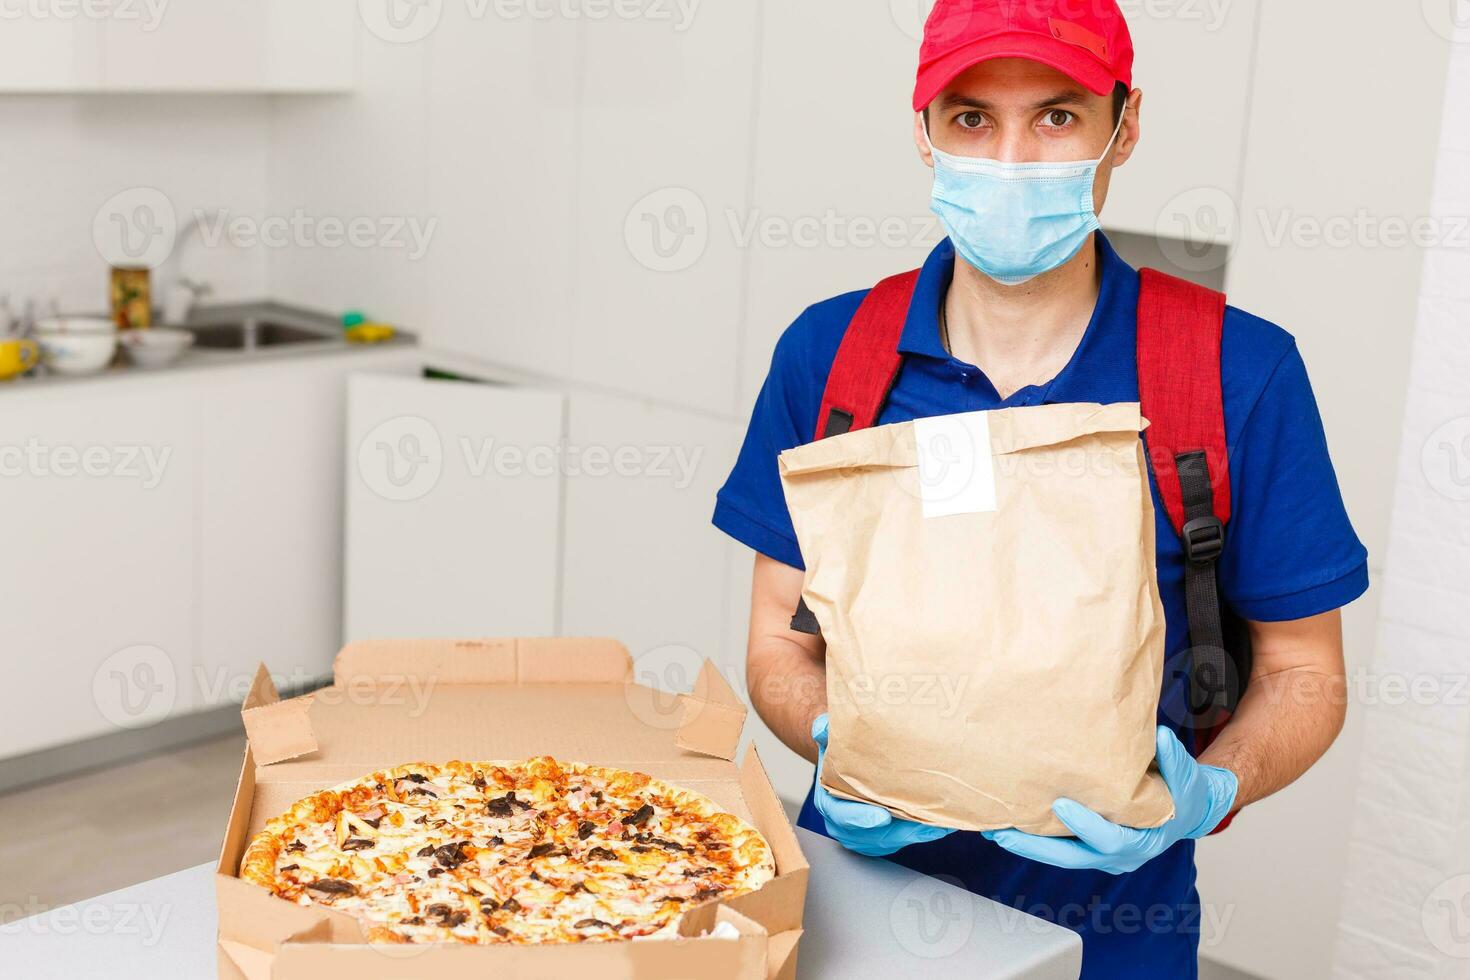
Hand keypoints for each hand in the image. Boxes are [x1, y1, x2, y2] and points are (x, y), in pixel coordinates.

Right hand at [811, 714, 954, 856]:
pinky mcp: (882, 837)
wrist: (846, 760)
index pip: (841, 815)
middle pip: (872, 835)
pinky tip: (941, 823)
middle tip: (926, 822)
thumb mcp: (831, 736)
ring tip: (940, 822)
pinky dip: (921, 833)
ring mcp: (864, 834)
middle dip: (900, 830)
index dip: (861, 818)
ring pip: (891, 841)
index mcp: (829, 801)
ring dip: (916, 834)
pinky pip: (902, 840)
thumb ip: (825, 730)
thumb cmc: (840, 751)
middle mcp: (844, 824)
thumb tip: (823, 727)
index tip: (882, 816)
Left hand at [984, 726, 1237, 874]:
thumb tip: (1162, 736)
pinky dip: (1034, 838)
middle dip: (1037, 847)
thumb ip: (1174, 759)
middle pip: (1073, 857)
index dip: (1086, 825)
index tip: (1059, 806)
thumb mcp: (1185, 776)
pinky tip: (1007, 823)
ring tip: (993, 829)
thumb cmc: (1184, 793)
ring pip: (1060, 856)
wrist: (1184, 810)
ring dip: (1027, 845)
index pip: (1111, 840)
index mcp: (1144, 840)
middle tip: (1004, 832)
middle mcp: (1121, 855)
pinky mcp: (1088, 846)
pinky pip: (1058, 846)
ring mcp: (1101, 855)